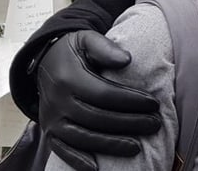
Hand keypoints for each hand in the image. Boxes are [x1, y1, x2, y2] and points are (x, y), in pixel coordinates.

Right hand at [37, 30, 160, 170]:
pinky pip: (62, 150)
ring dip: (110, 145)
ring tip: (137, 147)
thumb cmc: (74, 50)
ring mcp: (52, 118)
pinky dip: (77, 161)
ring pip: (82, 137)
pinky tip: (97, 168)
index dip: (131, 100)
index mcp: (69, 77)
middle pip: (96, 117)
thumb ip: (106, 47)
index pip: (104, 94)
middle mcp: (58, 100)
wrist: (43, 61)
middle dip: (128, 123)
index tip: (154, 104)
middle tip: (154, 124)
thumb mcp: (86, 39)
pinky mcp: (49, 131)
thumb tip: (126, 59)